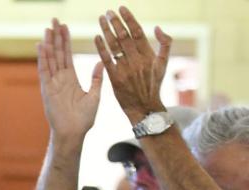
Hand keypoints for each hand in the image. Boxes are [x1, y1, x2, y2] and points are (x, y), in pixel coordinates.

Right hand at [37, 18, 104, 140]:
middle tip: (54, 20)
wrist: (74, 133)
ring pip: (50, 59)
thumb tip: (102, 62)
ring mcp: (52, 84)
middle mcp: (60, 79)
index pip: (67, 55)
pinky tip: (41, 46)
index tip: (64, 27)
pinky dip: (42, 59)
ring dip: (48, 44)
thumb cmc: (84, 119)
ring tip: (48, 28)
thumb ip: (96, 78)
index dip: (65, 41)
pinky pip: (45, 71)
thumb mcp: (95, 95)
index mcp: (71, 79)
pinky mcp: (47, 90)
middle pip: (57, 53)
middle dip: (55, 37)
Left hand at [95, 7, 169, 122]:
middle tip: (108, 12)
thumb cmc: (153, 84)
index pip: (137, 32)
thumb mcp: (163, 64)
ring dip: (106, 31)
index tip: (121, 8)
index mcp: (149, 55)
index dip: (129, 19)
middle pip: (124, 37)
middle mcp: (137, 61)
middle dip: (115, 23)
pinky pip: (107, 60)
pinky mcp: (115, 79)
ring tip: (101, 20)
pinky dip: (101, 48)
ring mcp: (125, 70)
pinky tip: (96, 37)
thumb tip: (157, 28)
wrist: (144, 107)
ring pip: (114, 46)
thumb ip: (165, 44)